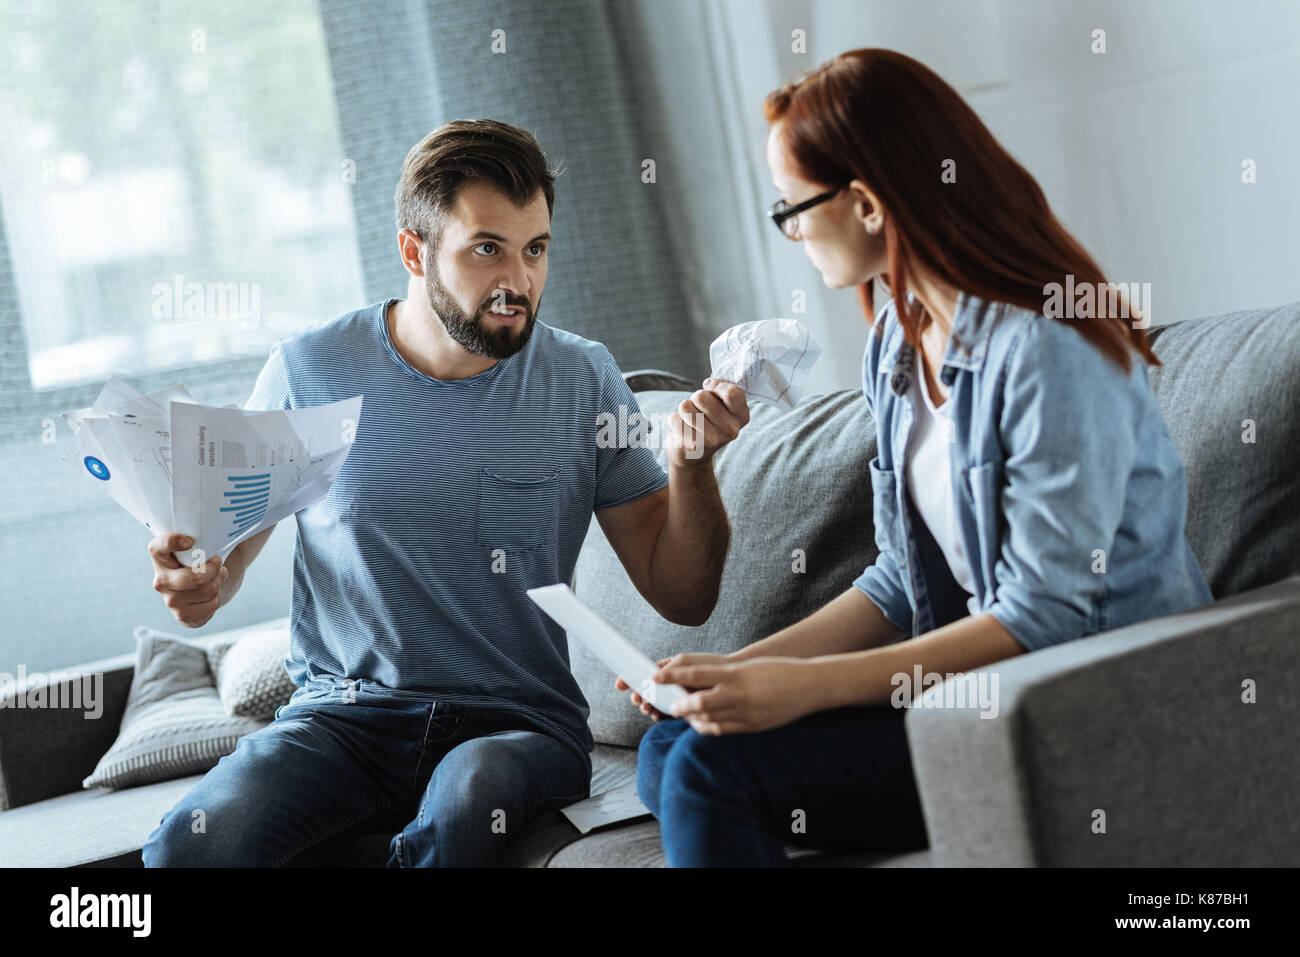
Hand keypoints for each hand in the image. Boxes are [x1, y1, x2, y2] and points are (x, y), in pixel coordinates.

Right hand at [149, 533, 226, 628]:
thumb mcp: (202, 544)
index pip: (157, 548)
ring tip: (218, 576)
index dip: (172, 543)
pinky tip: (213, 593)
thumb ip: (209, 531)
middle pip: (193, 577)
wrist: (207, 585)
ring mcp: (170, 601)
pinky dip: (218, 597)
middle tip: (218, 562)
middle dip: (214, 569)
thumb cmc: (204, 559)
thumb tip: (251, 506)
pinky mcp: (182, 616)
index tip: (191, 541)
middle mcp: (160, 580)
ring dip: (219, 581)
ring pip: (206, 590)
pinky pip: (211, 605)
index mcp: (160, 558)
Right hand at [615, 652, 733, 720]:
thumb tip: (649, 680)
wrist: (734, 681)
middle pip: (647, 690)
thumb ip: (668, 671)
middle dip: (639, 695)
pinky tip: (657, 716)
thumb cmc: (710, 666)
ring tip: (647, 708)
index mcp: (668, 669)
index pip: (643, 673)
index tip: (619, 684)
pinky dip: (659, 715)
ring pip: (655, 703)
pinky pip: (666, 713)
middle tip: (638, 700)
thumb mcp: (686, 663)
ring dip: (647, 706)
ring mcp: (676, 697)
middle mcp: (670, 683)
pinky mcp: (684, 710)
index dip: (629, 678)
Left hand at [651, 656, 822, 734]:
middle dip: (679, 705)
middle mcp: (739, 694)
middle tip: (666, 704)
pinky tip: (701, 725)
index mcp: (737, 673)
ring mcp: (747, 712)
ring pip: (709, 719)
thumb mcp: (749, 667)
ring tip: (682, 715)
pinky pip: (724, 731)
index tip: (656, 677)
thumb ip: (724, 674)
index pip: (696, 675)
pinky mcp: (753, 726)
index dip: (673, 677)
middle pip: (699, 702)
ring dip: (691, 718)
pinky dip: (708, 728)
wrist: (810, 686)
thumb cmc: (777, 671)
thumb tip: (695, 680)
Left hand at [665, 378, 749, 467]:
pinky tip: (684, 431)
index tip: (710, 389)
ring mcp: (712, 440)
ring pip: (685, 406)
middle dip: (695, 398)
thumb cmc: (708, 421)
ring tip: (691, 419)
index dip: (716, 386)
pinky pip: (674, 418)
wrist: (695, 454)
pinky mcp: (692, 446)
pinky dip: (675, 421)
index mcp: (741, 417)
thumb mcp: (722, 404)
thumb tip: (709, 384)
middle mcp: (730, 430)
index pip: (732, 393)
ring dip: (684, 409)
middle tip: (700, 409)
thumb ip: (721, 389)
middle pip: (701, 397)